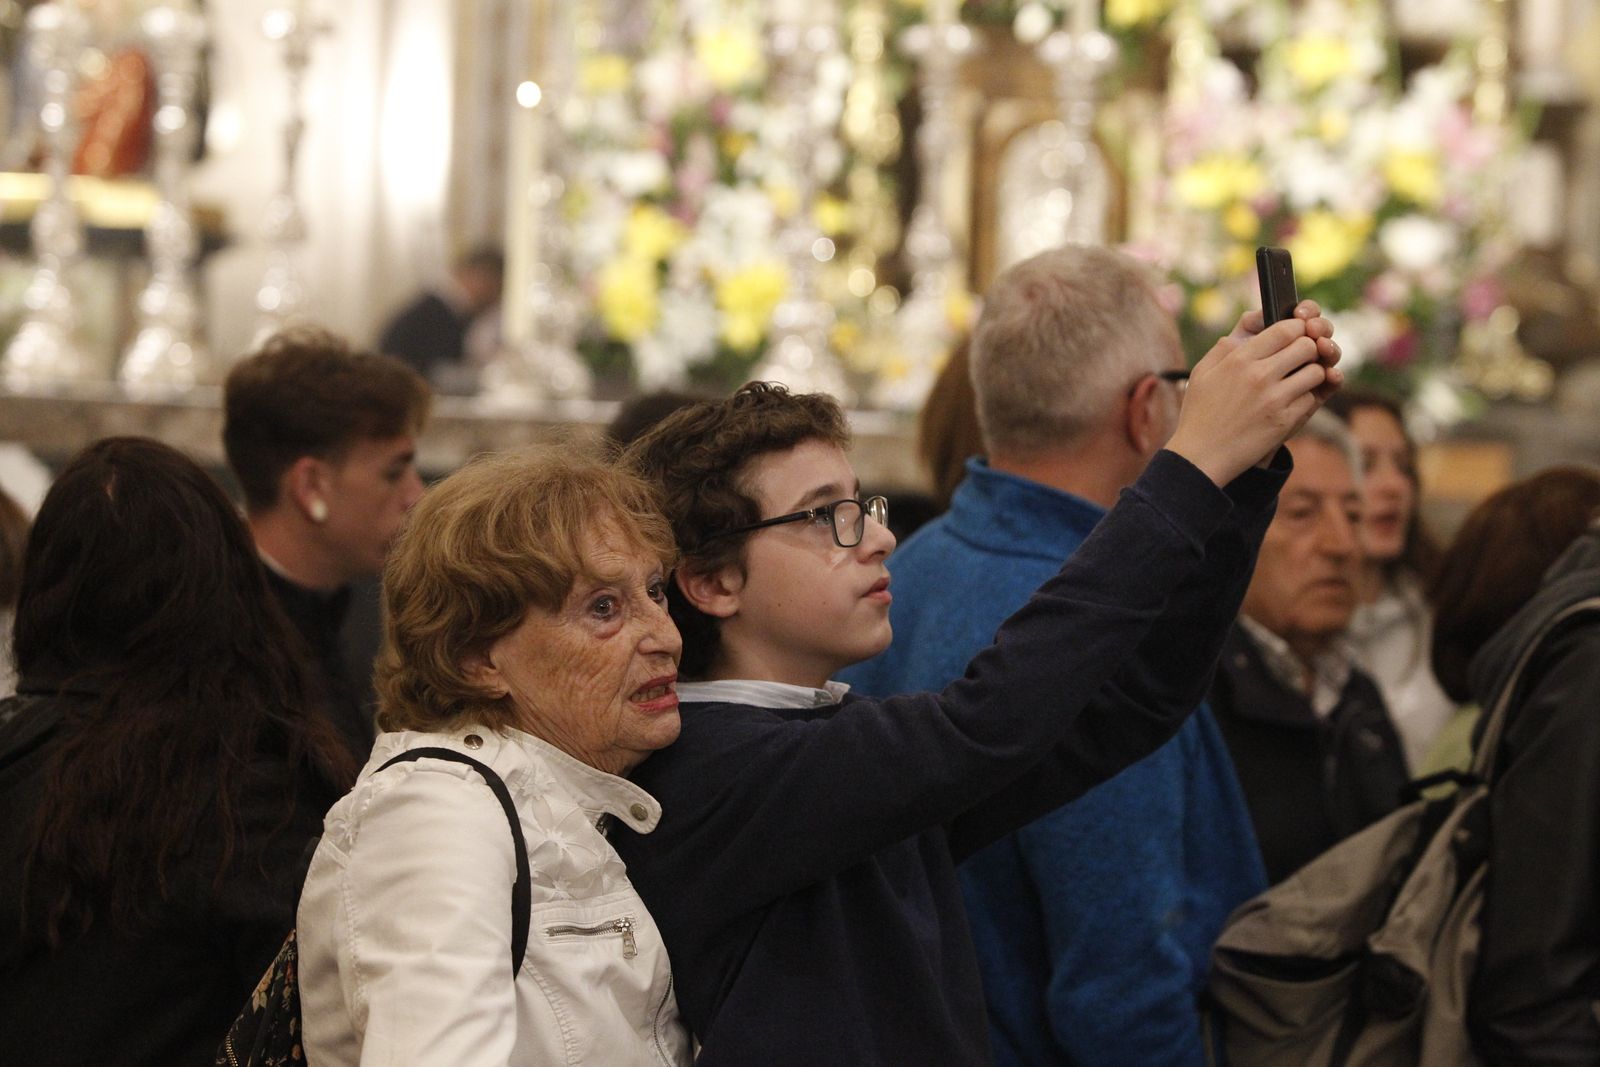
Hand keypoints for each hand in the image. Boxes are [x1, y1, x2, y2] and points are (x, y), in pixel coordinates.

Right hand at [1164, 304, 1339, 485]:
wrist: (1200, 457)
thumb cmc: (1199, 413)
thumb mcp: (1202, 372)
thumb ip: (1225, 346)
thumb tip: (1246, 327)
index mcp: (1239, 358)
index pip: (1287, 328)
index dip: (1297, 329)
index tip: (1295, 336)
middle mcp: (1258, 374)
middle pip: (1307, 346)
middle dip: (1308, 350)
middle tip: (1299, 360)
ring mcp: (1274, 398)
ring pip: (1316, 372)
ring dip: (1310, 375)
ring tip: (1296, 382)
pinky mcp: (1284, 421)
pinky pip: (1310, 399)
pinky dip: (1303, 400)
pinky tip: (1287, 405)